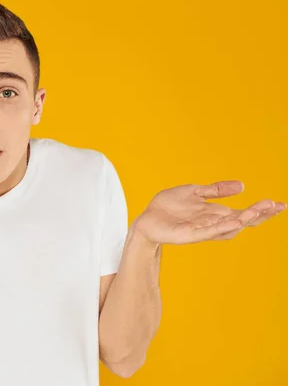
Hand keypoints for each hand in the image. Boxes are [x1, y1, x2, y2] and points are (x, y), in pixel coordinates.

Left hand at [133, 180, 285, 245]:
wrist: (147, 219)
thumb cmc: (168, 207)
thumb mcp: (194, 192)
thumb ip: (216, 190)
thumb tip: (242, 186)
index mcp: (216, 214)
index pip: (244, 213)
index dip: (261, 210)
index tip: (280, 204)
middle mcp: (213, 224)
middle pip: (242, 221)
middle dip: (258, 214)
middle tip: (274, 206)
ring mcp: (203, 230)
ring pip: (228, 227)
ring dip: (243, 220)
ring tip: (256, 211)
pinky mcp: (189, 235)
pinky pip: (208, 232)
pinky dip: (221, 228)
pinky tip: (233, 222)